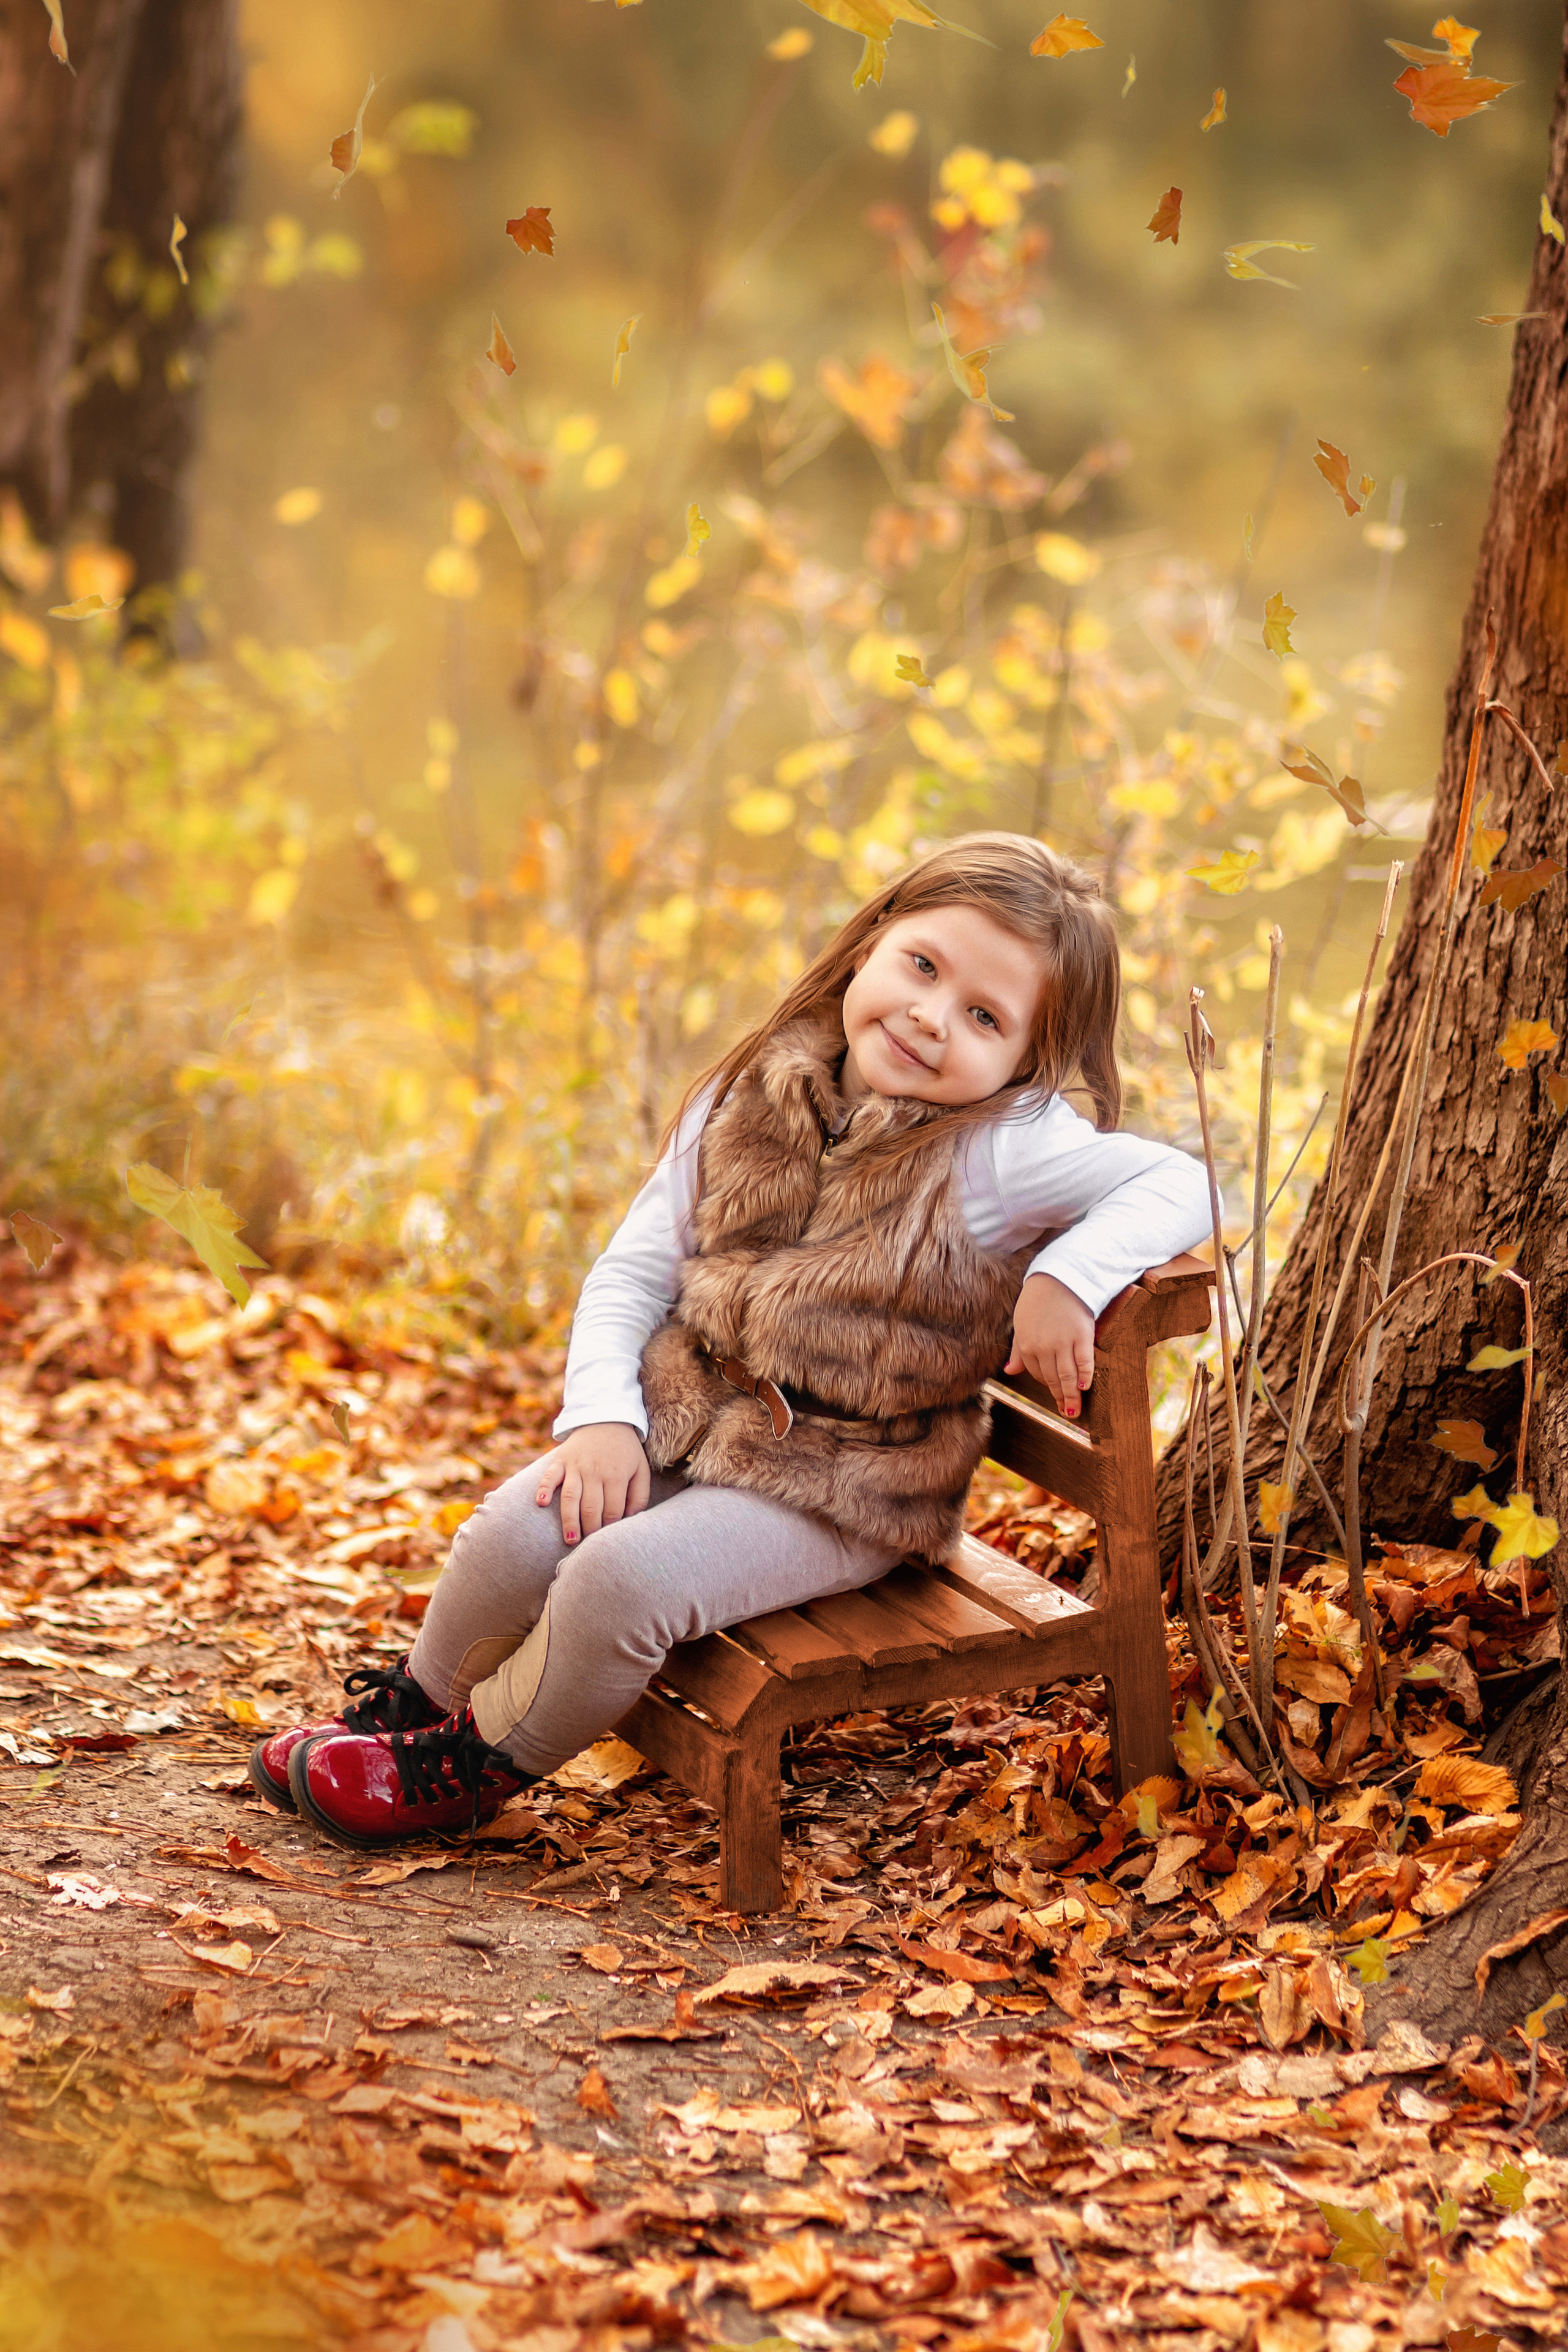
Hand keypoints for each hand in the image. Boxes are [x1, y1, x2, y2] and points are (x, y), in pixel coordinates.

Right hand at [534, 1423, 650, 1544]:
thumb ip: (639, 1496)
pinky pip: (550, 1475)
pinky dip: (544, 1488)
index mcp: (617, 1475)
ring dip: (569, 1520)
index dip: (610, 1528)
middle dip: (590, 1530)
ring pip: (571, 1497)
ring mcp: (576, 1465)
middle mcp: (595, 1471)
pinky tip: (542, 1503)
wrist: (607, 1418)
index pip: (612, 1510)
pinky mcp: (561, 1459)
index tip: (607, 1539)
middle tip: (588, 1546)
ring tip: (570, 1540)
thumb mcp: (641, 1470)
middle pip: (591, 1508)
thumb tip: (628, 1520)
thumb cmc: (626, 1450)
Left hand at [1005, 1272, 1095, 1419]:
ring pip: (1067, 1377)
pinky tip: (1086, 1388)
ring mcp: (1063, 1343)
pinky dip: (1085, 1377)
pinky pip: (1084, 1362)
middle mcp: (1043, 1347)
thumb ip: (1018, 1350)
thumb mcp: (1021, 1324)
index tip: (1055, 1394)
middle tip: (1067, 1413)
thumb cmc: (1038, 1301)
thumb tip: (1009, 1371)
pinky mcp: (1082, 1336)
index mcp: (1026, 1345)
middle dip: (1059, 1398)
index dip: (1047, 1385)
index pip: (1036, 1374)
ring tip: (1075, 1411)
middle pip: (1052, 1379)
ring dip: (1071, 1397)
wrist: (1059, 1278)